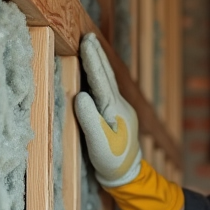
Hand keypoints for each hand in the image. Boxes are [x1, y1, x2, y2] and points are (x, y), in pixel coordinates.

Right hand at [73, 34, 184, 209]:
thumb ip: (90, 119)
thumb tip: (80, 95)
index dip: (92, 60)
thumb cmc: (112, 161)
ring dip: (99, 63)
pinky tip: (94, 72)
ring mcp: (121, 109)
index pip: (101, 80)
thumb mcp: (99, 143)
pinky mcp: (117, 114)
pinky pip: (106, 90)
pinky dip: (99, 76)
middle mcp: (120, 105)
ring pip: (108, 81)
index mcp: (116, 109)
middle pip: (106, 75)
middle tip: (88, 36)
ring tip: (90, 47)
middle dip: (96, 55)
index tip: (86, 41)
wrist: (129, 174)